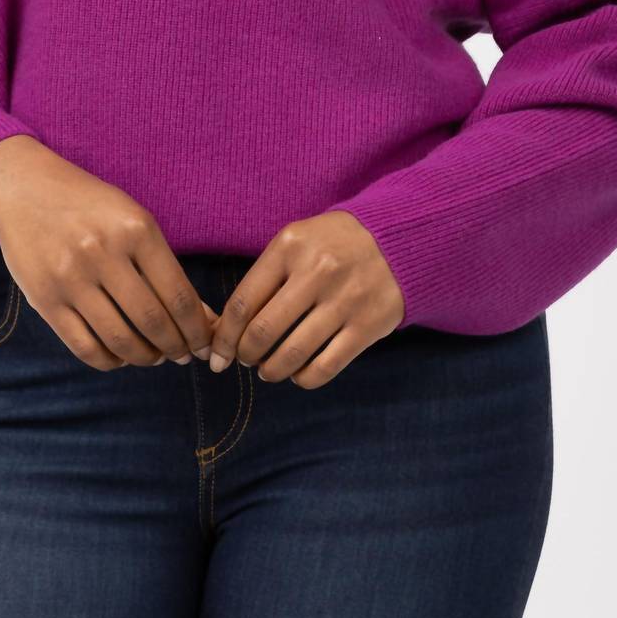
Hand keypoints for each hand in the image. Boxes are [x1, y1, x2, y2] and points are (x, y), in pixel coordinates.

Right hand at [0, 136, 216, 370]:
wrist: (24, 188)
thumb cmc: (89, 205)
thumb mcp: (133, 218)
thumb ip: (164, 266)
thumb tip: (201, 318)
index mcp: (135, 229)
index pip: (179, 295)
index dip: (197, 330)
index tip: (204, 343)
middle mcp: (103, 253)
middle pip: (153, 321)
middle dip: (176, 347)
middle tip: (183, 355)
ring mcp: (71, 278)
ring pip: (120, 339)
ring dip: (145, 357)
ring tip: (154, 357)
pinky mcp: (44, 298)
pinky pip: (84, 346)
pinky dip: (109, 360)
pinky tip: (119, 356)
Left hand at [207, 211, 405, 386]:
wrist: (398, 238)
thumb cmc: (334, 243)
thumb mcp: (296, 241)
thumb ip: (265, 277)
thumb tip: (229, 329)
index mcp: (290, 247)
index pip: (242, 302)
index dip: (224, 337)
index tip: (217, 354)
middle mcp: (317, 272)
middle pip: (263, 332)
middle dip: (245, 355)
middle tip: (244, 360)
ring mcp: (345, 300)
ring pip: (292, 354)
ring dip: (271, 370)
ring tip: (268, 370)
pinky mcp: (368, 326)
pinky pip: (326, 367)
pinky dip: (304, 378)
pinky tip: (298, 374)